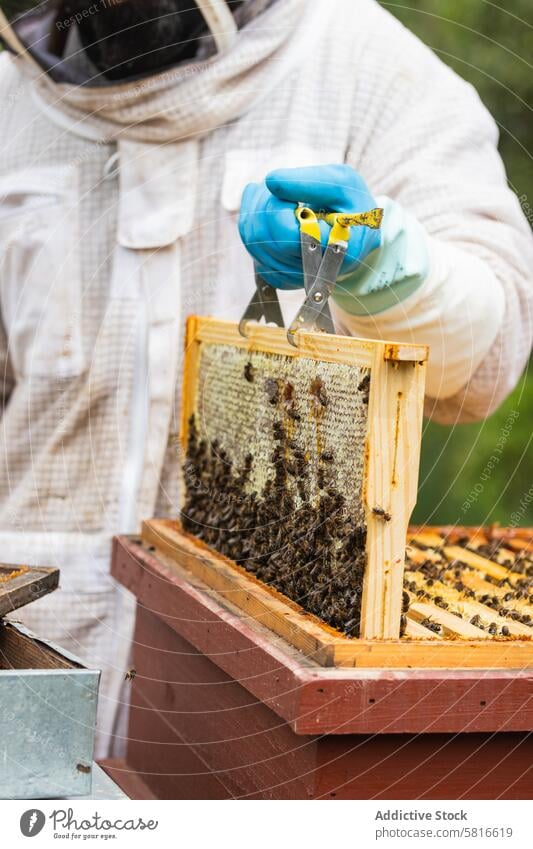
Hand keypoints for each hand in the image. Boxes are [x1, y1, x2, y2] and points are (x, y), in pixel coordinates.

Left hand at [238, 164, 380, 288]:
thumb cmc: (350, 207)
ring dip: (255, 207)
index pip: (288, 236)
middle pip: (264, 237)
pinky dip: (252, 220)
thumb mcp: (343, 184)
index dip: (280, 207)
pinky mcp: (279, 276)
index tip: (291, 189)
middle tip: (278, 184)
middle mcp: (316, 274)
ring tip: (272, 191)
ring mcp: (294, 278)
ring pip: (253, 240)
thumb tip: (271, 181)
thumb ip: (311, 181)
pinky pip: (252, 247)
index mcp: (339, 252)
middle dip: (266, 202)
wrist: (353, 234)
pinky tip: (267, 206)